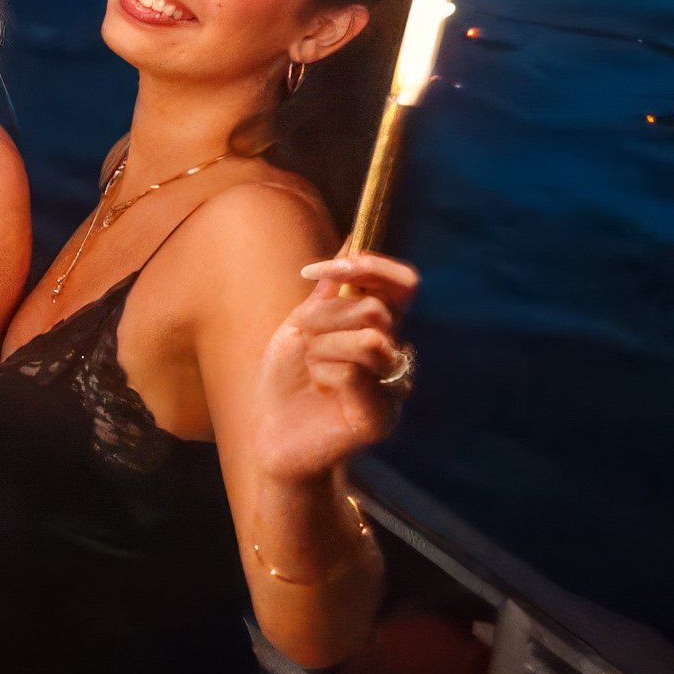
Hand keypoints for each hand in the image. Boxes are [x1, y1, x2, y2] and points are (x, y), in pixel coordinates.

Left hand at [243, 253, 418, 483]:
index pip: (403, 285)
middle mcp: (395, 355)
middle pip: (376, 309)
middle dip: (324, 315)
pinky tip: (317, 390)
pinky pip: (353, 373)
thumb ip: (330, 290)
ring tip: (311, 367)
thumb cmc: (286, 381)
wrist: (270, 434)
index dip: (369, 266)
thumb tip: (352, 239)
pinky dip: (321, 373)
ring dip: (322, 345)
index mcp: (380, 329)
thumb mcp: (301, 325)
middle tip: (300, 336)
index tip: (314, 271)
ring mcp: (392, 388)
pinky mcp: (381, 417)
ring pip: (370, 340)